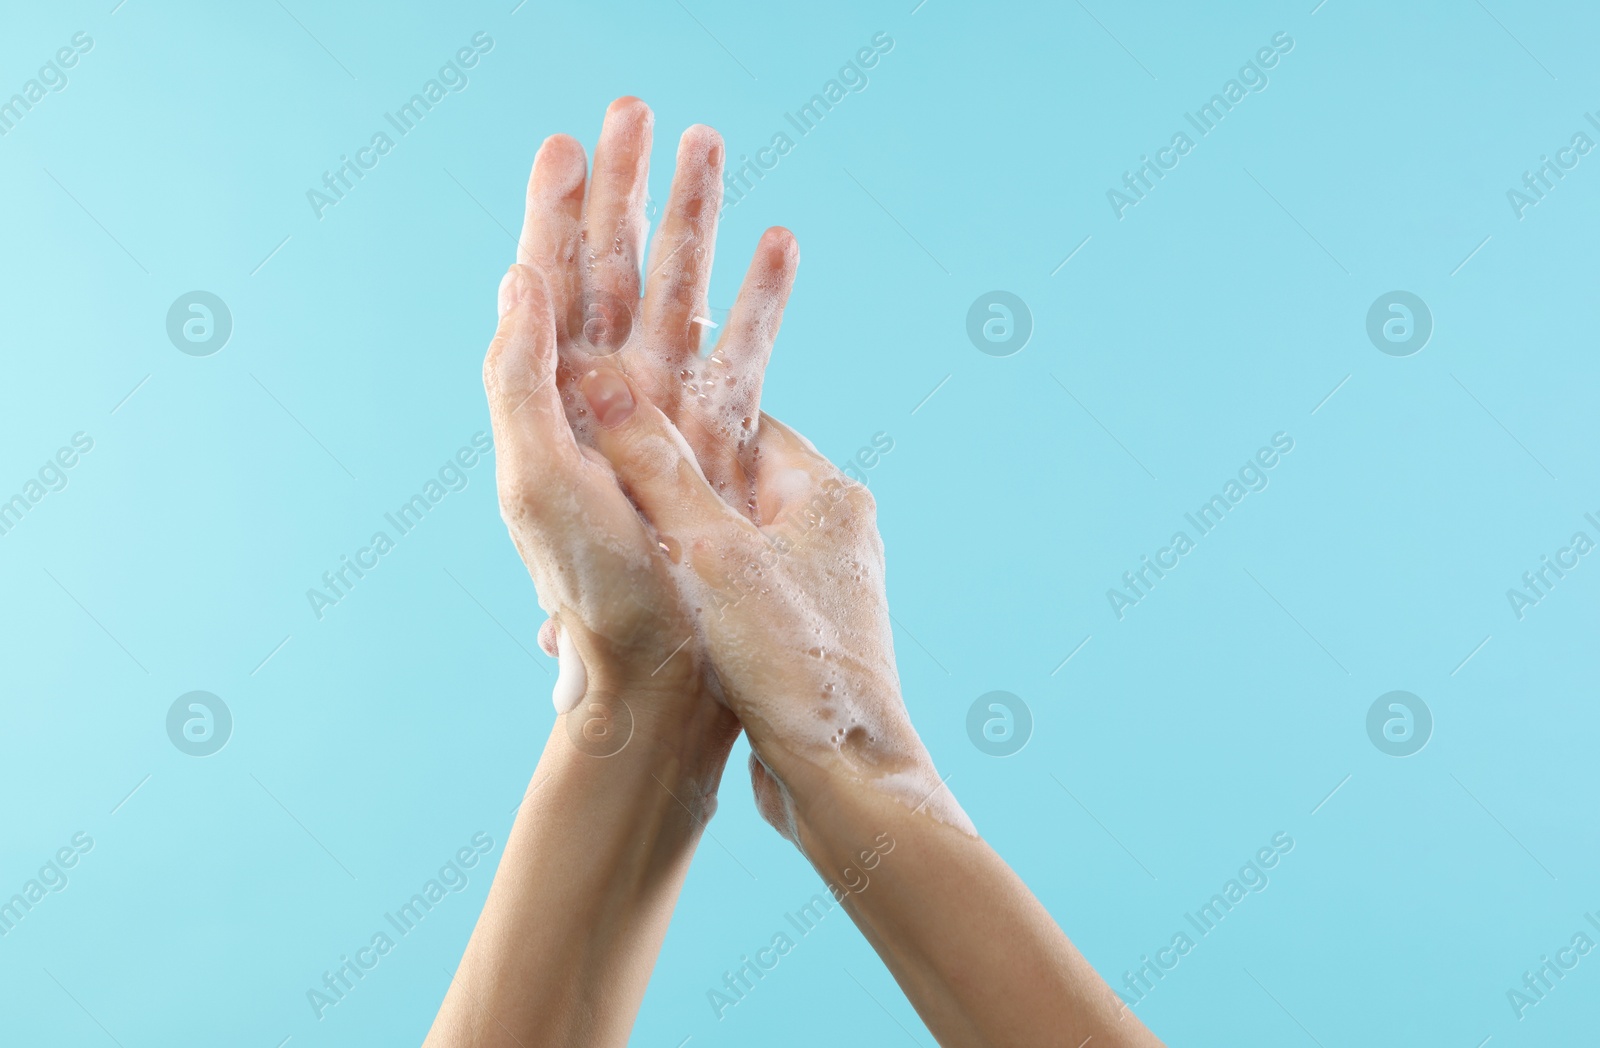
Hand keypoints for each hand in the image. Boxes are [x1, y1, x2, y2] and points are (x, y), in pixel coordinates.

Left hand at [508, 96, 798, 723]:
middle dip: (629, 188)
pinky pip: (746, 347)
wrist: (662, 674)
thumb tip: (517, 276)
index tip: (567, 142)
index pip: (551, 279)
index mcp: (553, 398)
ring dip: (697, 218)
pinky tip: (778, 244)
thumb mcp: (532, 483)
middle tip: (640, 110)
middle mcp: (610, 394)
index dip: (555, 210)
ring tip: (713, 145)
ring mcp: (671, 411)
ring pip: (684, 289)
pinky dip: (762, 294)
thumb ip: (519, 377)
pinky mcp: (724, 437)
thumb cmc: (590, 590)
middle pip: (618, 264)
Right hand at [573, 366, 968, 838]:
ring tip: (587, 593)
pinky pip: (728, 608)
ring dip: (658, 571)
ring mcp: (818, 592)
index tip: (606, 436)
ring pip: (719, 556)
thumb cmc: (792, 662)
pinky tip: (623, 643)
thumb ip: (656, 469)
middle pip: (722, 491)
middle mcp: (832, 536)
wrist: (846, 782)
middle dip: (650, 509)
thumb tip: (604, 383)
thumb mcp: (711, 552)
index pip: (738, 424)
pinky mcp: (799, 643)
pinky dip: (682, 617)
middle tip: (586, 520)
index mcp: (826, 494)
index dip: (669, 426)